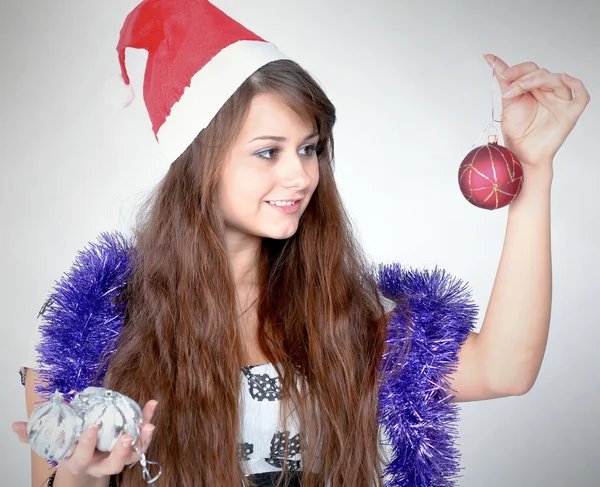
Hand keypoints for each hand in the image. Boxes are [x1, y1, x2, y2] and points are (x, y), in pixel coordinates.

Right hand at [12, 399, 157, 476]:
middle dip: (121, 451)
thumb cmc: (70, 448)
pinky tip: (153, 404)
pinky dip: (148, 420)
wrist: (88, 463)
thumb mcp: (53, 445)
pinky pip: (143, 437)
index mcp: (81, 461)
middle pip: (114, 464)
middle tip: (127, 436)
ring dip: (143, 440)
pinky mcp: (132, 447)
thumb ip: (36, 436)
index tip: (90, 428)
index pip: (83, 456)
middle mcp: (102, 463)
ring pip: (134, 455)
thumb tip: (16, 426)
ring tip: (149, 425)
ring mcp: (119, 458)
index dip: (87, 444)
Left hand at [484, 54, 589, 169]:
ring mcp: (561, 102)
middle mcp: (549, 93)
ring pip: (558, 80)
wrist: (520, 154)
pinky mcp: (569, 114)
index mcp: (535, 89)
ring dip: (538, 79)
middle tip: (509, 89)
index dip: (518, 69)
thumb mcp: (508, 102)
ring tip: (520, 89)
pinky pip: (582, 96)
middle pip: (542, 73)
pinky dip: (576, 85)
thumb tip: (491, 59)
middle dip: (524, 77)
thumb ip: (504, 80)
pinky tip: (564, 79)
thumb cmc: (517, 132)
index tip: (503, 74)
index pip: (531, 69)